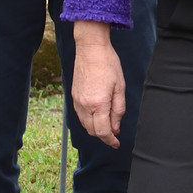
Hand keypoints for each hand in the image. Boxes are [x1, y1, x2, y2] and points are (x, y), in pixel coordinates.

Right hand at [70, 22, 126, 147]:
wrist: (90, 48)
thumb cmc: (108, 64)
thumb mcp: (119, 87)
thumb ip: (118, 110)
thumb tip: (115, 128)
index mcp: (98, 104)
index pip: (102, 132)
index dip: (110, 141)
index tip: (117, 144)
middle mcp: (84, 105)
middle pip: (92, 131)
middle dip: (103, 135)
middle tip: (114, 132)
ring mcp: (77, 101)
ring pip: (85, 124)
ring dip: (95, 128)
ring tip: (107, 122)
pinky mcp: (73, 96)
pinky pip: (80, 115)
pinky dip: (88, 119)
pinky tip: (97, 113)